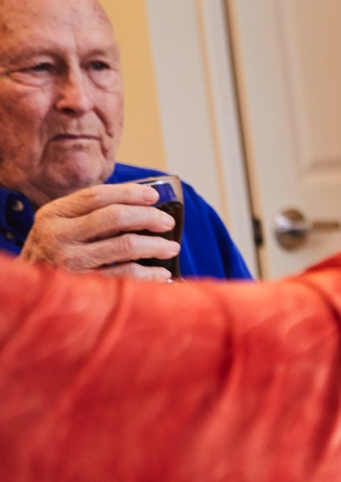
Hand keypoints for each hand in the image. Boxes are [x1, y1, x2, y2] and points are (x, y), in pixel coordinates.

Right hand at [19, 184, 179, 281]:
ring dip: (155, 246)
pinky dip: (149, 274)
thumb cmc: (54, 251)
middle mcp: (58, 236)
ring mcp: (70, 262)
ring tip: (171, 247)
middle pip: (114, 217)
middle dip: (148, 217)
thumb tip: (143, 202)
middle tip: (166, 222)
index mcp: (54, 214)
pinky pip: (125, 276)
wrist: (27, 288)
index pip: (97, 196)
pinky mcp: (83, 284)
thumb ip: (90, 212)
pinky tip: (161, 273)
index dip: (129, 193)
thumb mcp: (60, 225)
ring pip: (124, 246)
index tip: (154, 196)